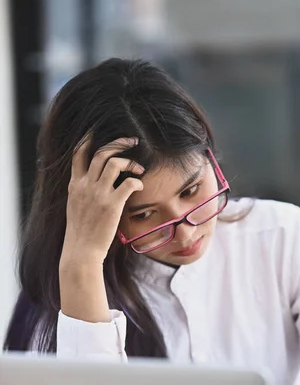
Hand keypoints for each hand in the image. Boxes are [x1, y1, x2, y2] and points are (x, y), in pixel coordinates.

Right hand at [61, 136, 143, 266]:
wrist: (80, 252)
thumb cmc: (81, 233)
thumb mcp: (75, 207)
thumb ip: (82, 192)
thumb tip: (93, 184)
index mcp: (75, 185)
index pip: (79, 154)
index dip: (89, 139)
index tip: (99, 132)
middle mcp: (85, 185)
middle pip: (102, 153)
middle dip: (119, 143)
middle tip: (133, 142)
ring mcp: (98, 194)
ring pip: (115, 162)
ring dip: (130, 161)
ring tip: (139, 168)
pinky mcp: (112, 204)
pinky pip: (128, 182)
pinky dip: (136, 181)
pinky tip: (139, 186)